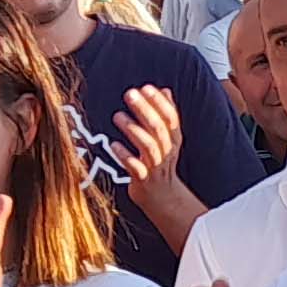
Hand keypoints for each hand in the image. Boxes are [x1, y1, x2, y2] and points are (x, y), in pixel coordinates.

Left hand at [115, 84, 189, 206]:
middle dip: (145, 110)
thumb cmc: (161, 163)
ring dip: (133, 130)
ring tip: (118, 116)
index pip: (171, 118)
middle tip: (130, 94)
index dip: (160, 102)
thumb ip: (166, 115)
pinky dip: (125, 156)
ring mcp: (155, 166)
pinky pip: (135, 167)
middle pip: (158, 129)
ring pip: (147, 146)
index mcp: (173, 140)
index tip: (146, 87)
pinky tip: (113, 145)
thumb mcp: (168, 139)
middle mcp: (166, 151)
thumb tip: (165, 89)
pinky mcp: (143, 180)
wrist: (163, 199)